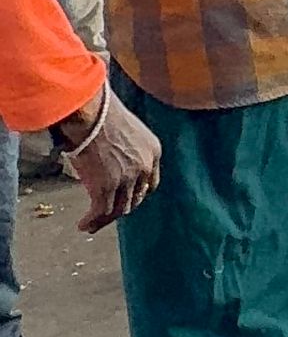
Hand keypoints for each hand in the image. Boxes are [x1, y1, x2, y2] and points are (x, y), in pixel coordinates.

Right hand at [55, 90, 161, 232]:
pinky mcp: (106, 188)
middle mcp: (144, 168)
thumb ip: (127, 146)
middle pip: (134, 199)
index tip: (127, 199)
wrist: (90, 113)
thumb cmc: (102, 111)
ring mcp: (126, 180)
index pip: (150, 183)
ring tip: (92, 225)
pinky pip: (100, 211)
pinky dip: (91, 221)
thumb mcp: (127, 128)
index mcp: (153, 152)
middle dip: (121, 208)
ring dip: (104, 219)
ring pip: (118, 209)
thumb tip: (112, 157)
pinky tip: (83, 224)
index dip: (138, 193)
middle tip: (107, 214)